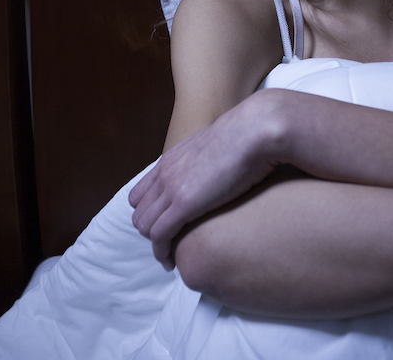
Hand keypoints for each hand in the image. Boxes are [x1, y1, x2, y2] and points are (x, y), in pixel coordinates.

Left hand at [128, 93, 280, 269]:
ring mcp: (172, 187)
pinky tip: (172, 262)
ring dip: (156, 245)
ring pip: (145, 226)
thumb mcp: (215, 148)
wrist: (253, 131)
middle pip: (139, 211)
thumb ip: (205, 161)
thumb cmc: (246, 139)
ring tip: (171, 258)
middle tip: (170, 246)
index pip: (141, 194)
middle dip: (151, 232)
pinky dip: (162, 252)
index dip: (150, 214)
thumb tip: (217, 171)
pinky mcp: (184, 203)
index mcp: (170, 160)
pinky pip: (159, 235)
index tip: (167, 228)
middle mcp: (164, 173)